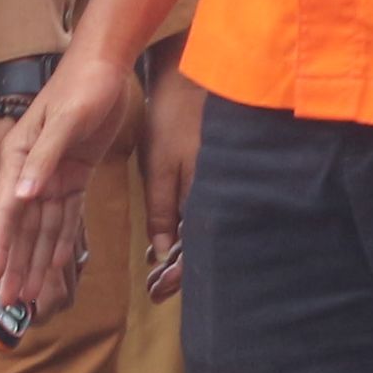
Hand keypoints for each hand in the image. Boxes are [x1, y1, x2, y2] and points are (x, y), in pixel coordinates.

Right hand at [0, 43, 140, 313]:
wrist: (105, 65)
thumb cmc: (81, 85)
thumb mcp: (64, 120)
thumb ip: (44, 159)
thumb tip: (23, 196)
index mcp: (19, 156)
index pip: (10, 212)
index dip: (3, 247)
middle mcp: (32, 171)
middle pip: (25, 228)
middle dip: (18, 265)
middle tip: (12, 301)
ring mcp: (54, 175)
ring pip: (44, 228)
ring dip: (38, 260)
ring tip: (31, 293)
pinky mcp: (75, 175)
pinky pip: (67, 215)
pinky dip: (61, 240)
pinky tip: (55, 264)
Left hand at [141, 62, 204, 292]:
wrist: (191, 81)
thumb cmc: (174, 122)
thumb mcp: (160, 168)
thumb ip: (161, 211)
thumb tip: (161, 252)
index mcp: (207, 200)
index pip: (195, 252)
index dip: (176, 276)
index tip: (156, 291)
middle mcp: (217, 198)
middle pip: (201, 247)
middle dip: (178, 271)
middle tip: (156, 287)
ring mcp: (215, 187)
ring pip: (200, 232)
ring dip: (180, 254)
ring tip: (158, 271)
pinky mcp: (209, 176)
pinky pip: (198, 212)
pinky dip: (183, 229)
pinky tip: (167, 237)